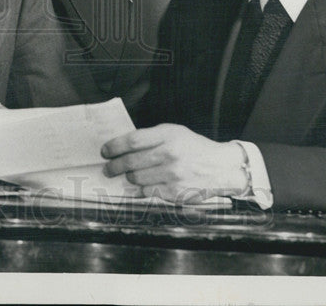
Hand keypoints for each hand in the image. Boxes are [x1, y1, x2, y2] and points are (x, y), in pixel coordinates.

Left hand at [101, 124, 245, 202]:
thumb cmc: (194, 148)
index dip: (114, 146)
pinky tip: (136, 188)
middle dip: (114, 166)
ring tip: (126, 176)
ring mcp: (172, 175)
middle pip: (130, 162)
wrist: (221, 168)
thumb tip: (123, 146)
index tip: (105, 151)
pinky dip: (138, 191)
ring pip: (136, 178)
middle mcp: (169, 154)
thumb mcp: (175, 133)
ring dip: (128, 178)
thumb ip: (151, 137)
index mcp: (168, 136)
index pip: (132, 141)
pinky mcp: (174, 192)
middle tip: (108, 169)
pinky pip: (147, 193)